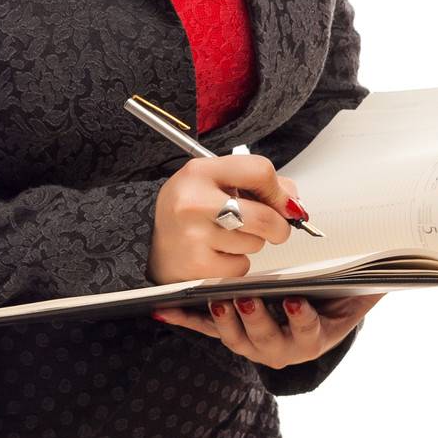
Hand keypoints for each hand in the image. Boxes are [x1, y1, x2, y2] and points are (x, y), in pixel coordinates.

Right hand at [147, 153, 300, 285]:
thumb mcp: (213, 183)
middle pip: (266, 216)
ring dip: (250, 243)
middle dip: (279, 226)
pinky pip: (241, 266)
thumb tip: (293, 203)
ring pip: (255, 243)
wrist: (145, 241)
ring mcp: (194, 236)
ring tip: (225, 236)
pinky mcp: (198, 266)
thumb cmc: (187, 210)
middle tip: (275, 228)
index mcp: (200, 171)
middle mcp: (194, 202)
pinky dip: (236, 263)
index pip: (260, 171)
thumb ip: (255, 185)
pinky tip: (216, 254)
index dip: (280, 191)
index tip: (285, 203)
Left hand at [151, 291, 386, 369]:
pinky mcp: (226, 332)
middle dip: (256, 318)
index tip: (295, 300)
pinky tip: (164, 308)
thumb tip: (396, 271)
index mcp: (313, 337)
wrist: (307, 319)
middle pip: (266, 338)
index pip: (308, 331)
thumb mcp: (352, 298)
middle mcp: (281, 347)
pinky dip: (184, 318)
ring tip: (217, 297)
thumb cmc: (329, 302)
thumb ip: (370, 287)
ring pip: (235, 336)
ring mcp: (251, 342)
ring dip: (224, 319)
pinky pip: (204, 328)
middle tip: (247, 296)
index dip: (301, 319)